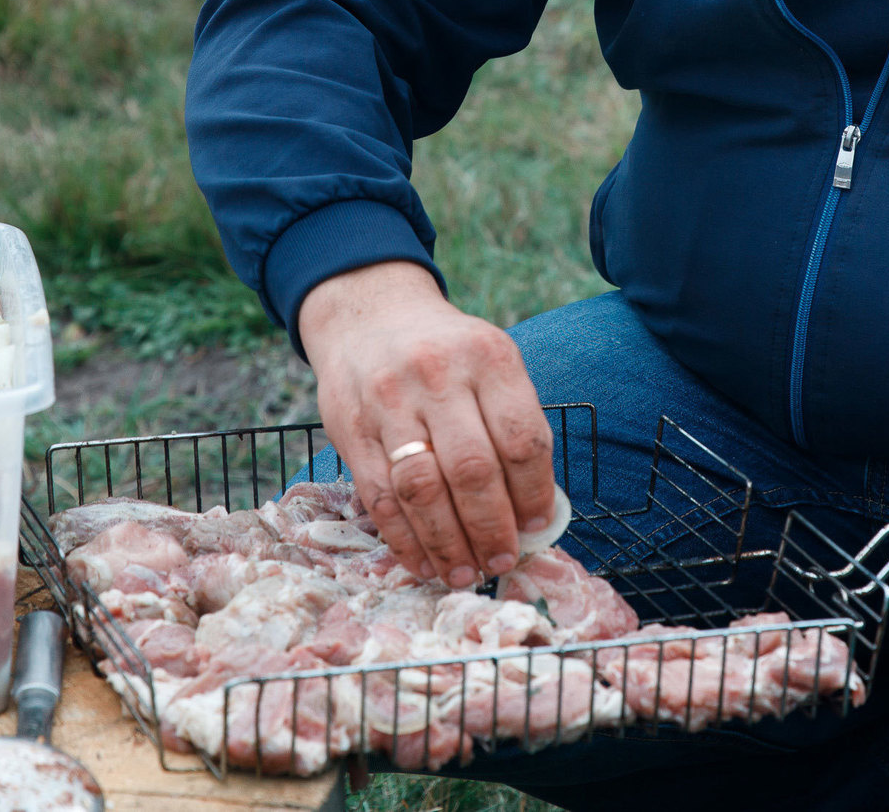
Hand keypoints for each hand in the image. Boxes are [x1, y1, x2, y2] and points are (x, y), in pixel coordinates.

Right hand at [297, 261, 556, 588]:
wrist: (369, 315)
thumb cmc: (447, 353)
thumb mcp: (490, 362)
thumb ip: (511, 424)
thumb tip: (533, 514)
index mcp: (488, 358)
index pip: (521, 439)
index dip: (534, 494)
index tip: (537, 527)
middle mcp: (438, 375)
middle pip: (472, 469)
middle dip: (491, 529)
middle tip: (502, 561)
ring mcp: (389, 402)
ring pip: (422, 490)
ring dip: (448, 544)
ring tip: (465, 573)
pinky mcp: (351, 428)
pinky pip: (380, 498)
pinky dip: (405, 540)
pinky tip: (425, 562)